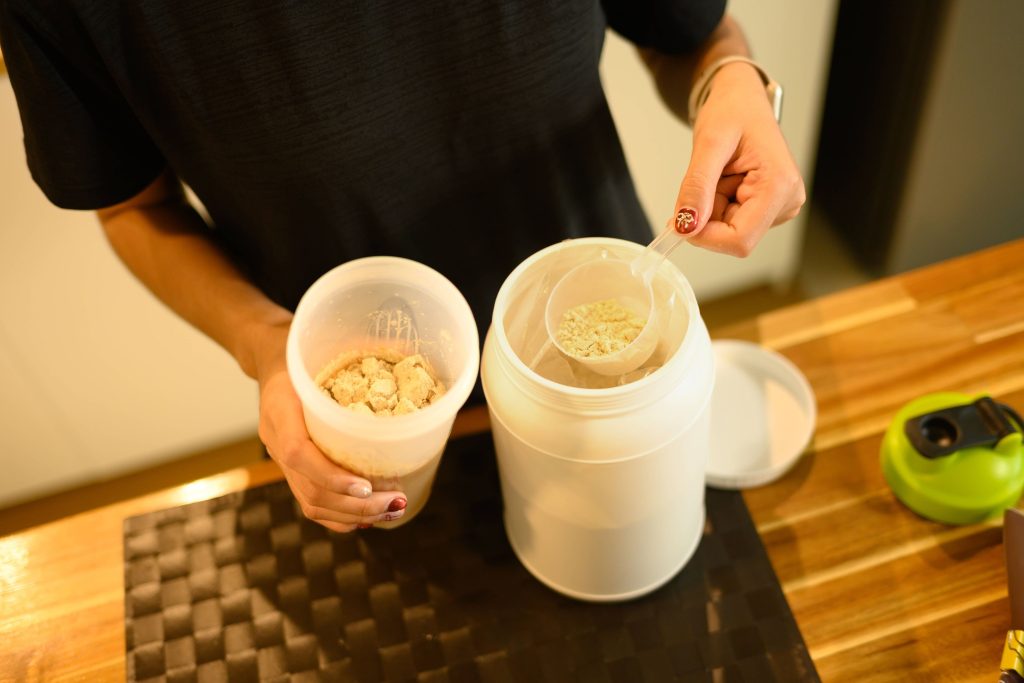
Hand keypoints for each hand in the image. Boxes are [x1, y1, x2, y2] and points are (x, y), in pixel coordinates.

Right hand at [252, 320, 406, 531]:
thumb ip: (357, 352)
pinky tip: (369, 517)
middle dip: (356, 505)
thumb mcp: (321, 347)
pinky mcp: (291, 470)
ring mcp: (281, 460)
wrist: (272, 358)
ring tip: (391, 512)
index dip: (332, 476)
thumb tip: (408, 350)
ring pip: (311, 503)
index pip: (299, 454)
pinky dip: (340, 517)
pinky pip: (311, 503)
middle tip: (395, 504)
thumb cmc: (304, 350)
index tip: (367, 487)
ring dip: (353, 515)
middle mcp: (276, 440)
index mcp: (280, 409)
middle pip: (310, 490)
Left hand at [673, 62, 805, 256]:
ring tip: (720, 173)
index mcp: (780, 186)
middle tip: (706, 179)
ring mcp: (778, 206)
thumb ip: (697, 187)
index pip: (740, 241)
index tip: (680, 220)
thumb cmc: (732, 109)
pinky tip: (725, 179)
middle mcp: (786, 201)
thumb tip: (686, 226)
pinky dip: (716, 205)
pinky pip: (730, 222)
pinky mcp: (767, 207)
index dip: (705, 237)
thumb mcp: (709, 143)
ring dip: (711, 209)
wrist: (740, 97)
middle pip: (733, 238)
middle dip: (708, 217)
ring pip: (728, 231)